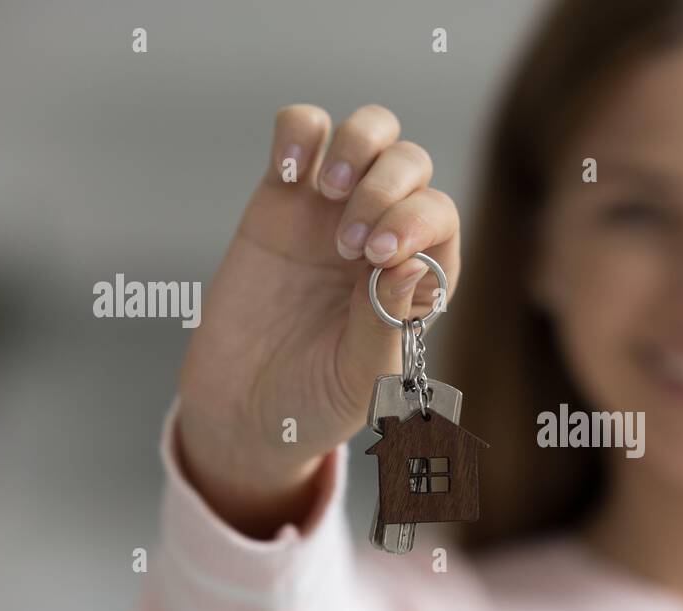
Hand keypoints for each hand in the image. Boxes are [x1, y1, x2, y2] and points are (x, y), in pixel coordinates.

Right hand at [174, 104, 459, 534]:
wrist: (243, 409)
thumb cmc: (317, 400)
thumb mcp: (362, 379)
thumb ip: (388, 325)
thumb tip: (413, 266)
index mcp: (418, 277)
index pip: (439, 217)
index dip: (416, 222)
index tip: (378, 258)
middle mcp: (385, 234)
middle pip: (411, 163)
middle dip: (386, 188)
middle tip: (348, 245)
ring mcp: (334, 210)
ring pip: (371, 131)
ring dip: (356, 146)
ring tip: (326, 194)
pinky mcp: (281, 197)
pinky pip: (304, 129)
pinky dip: (299, 131)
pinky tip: (286, 173)